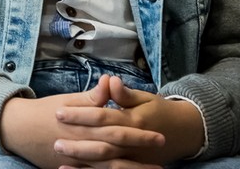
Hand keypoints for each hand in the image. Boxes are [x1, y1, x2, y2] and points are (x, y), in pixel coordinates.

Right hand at [1, 79, 162, 168]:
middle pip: (117, 149)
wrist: (17, 129)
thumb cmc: (44, 112)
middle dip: (141, 151)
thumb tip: (110, 81)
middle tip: (162, 151)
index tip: (160, 133)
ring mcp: (77, 159)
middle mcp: (83, 143)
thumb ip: (91, 96)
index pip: (116, 128)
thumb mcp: (67, 100)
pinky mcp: (71, 168)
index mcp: (84, 124)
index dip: (139, 132)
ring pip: (109, 167)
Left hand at [53, 76, 202, 167]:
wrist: (183, 132)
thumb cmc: (158, 111)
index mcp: (134, 121)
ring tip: (60, 159)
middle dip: (78, 144)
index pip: (102, 117)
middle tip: (55, 142)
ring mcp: (135, 158)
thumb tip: (109, 80)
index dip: (80, 114)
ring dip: (83, 162)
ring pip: (106, 163)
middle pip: (102, 144)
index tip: (59, 111)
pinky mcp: (133, 166)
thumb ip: (124, 93)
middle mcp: (134, 143)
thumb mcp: (144, 98)